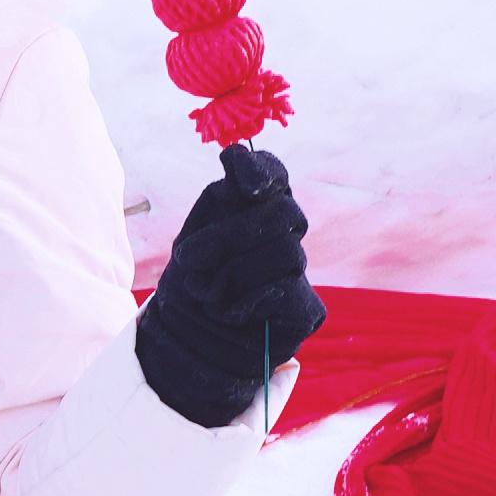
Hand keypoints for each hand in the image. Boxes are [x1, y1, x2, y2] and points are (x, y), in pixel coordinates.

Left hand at [132, 140, 325, 426]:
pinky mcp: (308, 309)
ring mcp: (299, 270)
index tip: (243, 187)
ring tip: (208, 294)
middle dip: (229, 237)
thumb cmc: (193, 282)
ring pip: (285, 252)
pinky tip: (231, 313)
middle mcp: (284, 233)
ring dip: (231, 276)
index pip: (273, 172)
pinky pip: (285, 291)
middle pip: (283, 213)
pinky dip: (245, 303)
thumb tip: (238, 155)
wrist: (188, 340)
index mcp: (256, 206)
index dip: (260, 171)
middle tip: (190, 259)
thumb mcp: (195, 232)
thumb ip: (220, 199)